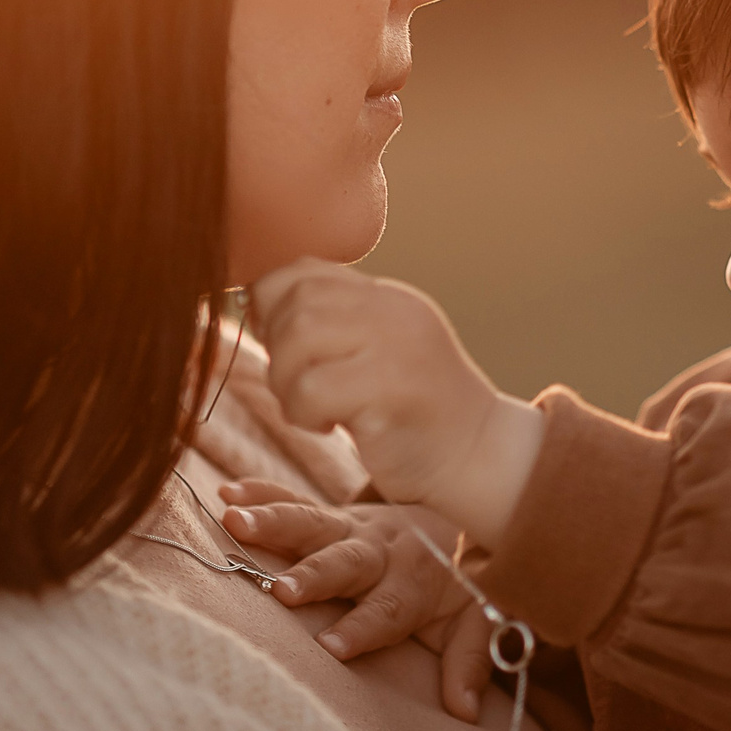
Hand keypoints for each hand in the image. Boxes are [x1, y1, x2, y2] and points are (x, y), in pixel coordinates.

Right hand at [219, 480, 497, 720]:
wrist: (454, 517)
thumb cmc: (457, 582)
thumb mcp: (473, 620)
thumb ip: (468, 661)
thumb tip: (466, 711)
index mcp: (413, 582)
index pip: (388, 610)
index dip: (362, 628)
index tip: (331, 648)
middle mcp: (379, 550)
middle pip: (345, 562)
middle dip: (313, 576)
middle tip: (281, 591)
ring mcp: (351, 527)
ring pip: (312, 522)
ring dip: (273, 522)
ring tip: (234, 522)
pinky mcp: (329, 514)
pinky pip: (293, 499)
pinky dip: (261, 493)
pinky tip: (227, 495)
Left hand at [250, 259, 544, 548]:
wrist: (477, 459)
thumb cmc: (411, 415)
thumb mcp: (375, 353)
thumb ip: (332, 324)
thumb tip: (253, 301)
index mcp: (386, 298)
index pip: (304, 271)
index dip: (272, 307)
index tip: (281, 349)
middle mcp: (393, 310)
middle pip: (296, 300)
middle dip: (276, 348)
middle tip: (297, 388)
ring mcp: (396, 345)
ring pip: (298, 336)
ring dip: (286, 381)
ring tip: (309, 409)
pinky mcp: (392, 389)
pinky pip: (312, 388)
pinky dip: (303, 412)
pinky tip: (329, 427)